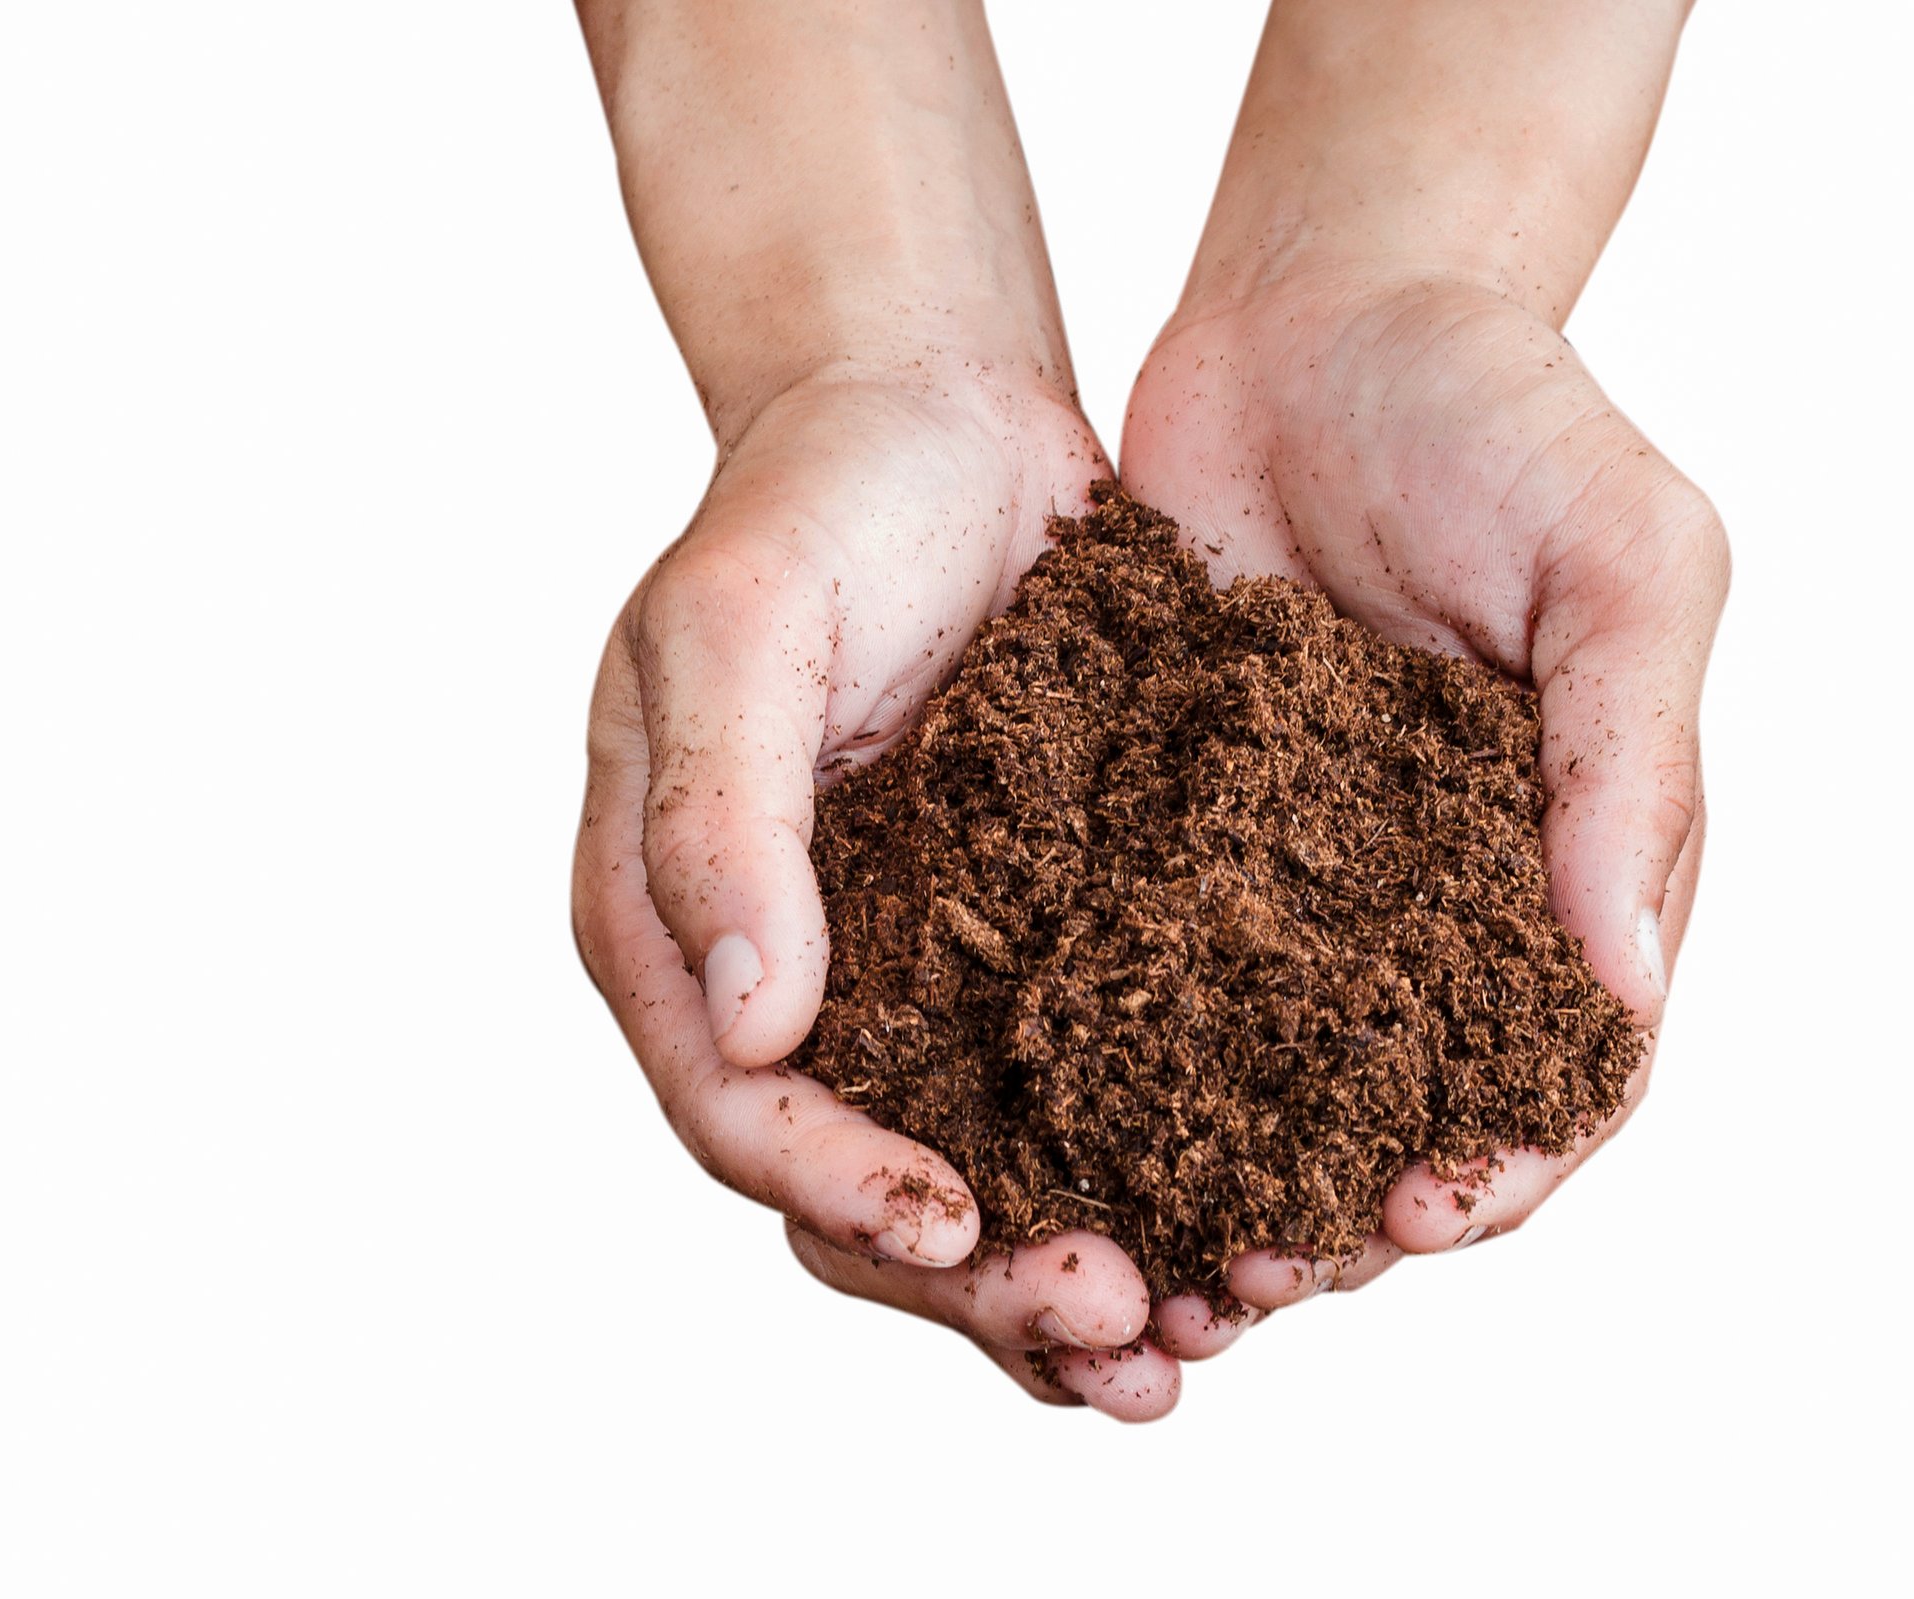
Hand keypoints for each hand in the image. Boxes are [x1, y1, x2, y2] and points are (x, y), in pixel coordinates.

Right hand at [573, 362, 1180, 1417]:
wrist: (936, 414)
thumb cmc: (813, 498)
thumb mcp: (740, 626)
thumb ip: (720, 816)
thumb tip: (748, 1024)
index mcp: (678, 927)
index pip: (741, 1113)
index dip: (845, 1189)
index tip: (965, 1229)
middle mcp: (788, 981)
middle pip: (857, 1188)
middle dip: (979, 1278)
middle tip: (1122, 1324)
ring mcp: (907, 974)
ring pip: (971, 1172)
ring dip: (1067, 1269)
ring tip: (1195, 1337)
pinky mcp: (1020, 945)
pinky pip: (1067, 1094)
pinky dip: (1138, 1173)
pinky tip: (1236, 1223)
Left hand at [1121, 266, 1726, 1313]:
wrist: (1321, 307)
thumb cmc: (1504, 412)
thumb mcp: (1623, 557)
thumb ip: (1631, 762)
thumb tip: (1624, 990)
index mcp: (1574, 865)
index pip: (1562, 1069)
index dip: (1503, 1165)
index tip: (1417, 1218)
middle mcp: (1440, 903)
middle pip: (1402, 1112)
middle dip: (1336, 1216)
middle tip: (1246, 1278)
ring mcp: (1304, 882)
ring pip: (1265, 1083)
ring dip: (1213, 1181)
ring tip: (1139, 1256)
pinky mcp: (1179, 840)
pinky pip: (1147, 980)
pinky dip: (1112, 1068)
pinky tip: (1047, 1125)